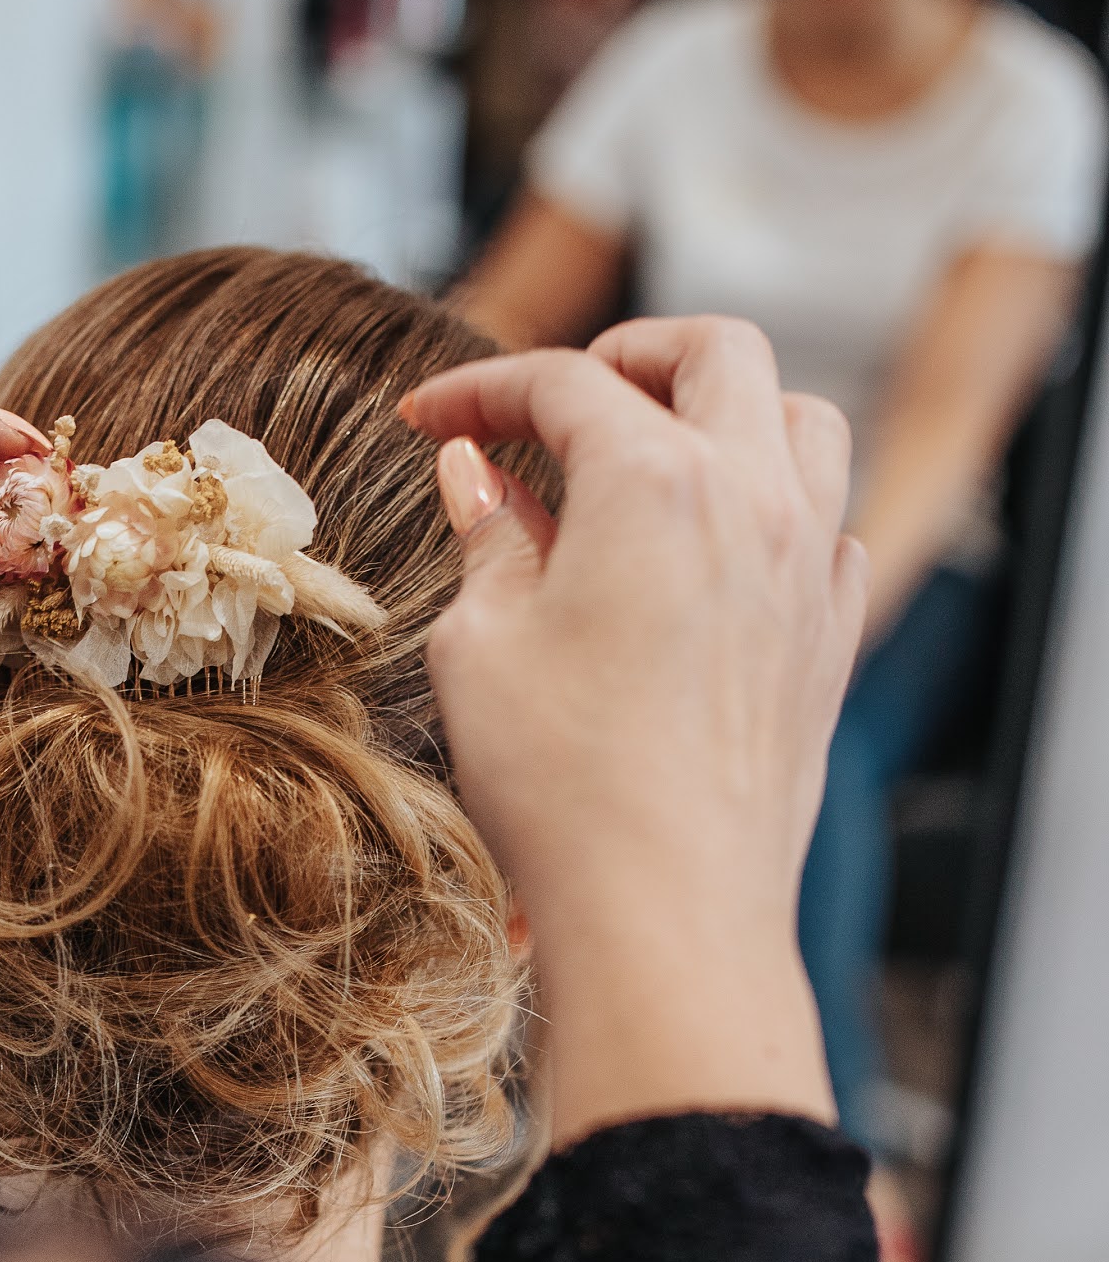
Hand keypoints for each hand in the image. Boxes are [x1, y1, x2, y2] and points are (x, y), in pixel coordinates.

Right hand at [398, 317, 866, 1140]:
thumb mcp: (480, 642)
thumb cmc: (560, 781)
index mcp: (654, 482)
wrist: (664, 908)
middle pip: (716, 353)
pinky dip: (771, 500)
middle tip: (559, 397)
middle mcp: (753, 501)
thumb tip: (475, 474)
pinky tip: (712, 547)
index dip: (482, 387)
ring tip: (652, 451)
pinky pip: (828, 520)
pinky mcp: (831, 636)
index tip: (431, 418)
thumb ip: (488, 536)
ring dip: (724, 411)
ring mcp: (809, 566)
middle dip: (629, 354)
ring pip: (801, 419)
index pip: (563, 383)